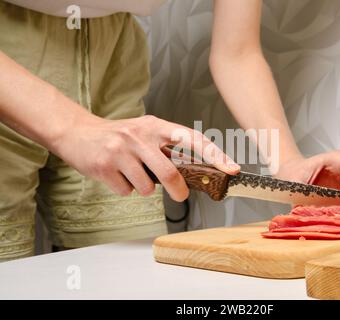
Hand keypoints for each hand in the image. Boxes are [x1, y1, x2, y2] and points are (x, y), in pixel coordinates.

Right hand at [51, 115, 239, 200]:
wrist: (77, 132)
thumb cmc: (118, 136)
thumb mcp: (145, 132)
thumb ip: (166, 148)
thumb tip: (192, 173)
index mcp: (156, 125)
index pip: (192, 139)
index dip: (214, 155)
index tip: (231, 169)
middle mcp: (140, 135)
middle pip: (170, 172)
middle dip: (177, 189)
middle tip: (180, 195)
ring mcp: (121, 150)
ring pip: (147, 187)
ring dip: (142, 187)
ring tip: (131, 173)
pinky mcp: (105, 166)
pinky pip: (126, 191)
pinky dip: (124, 189)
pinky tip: (116, 175)